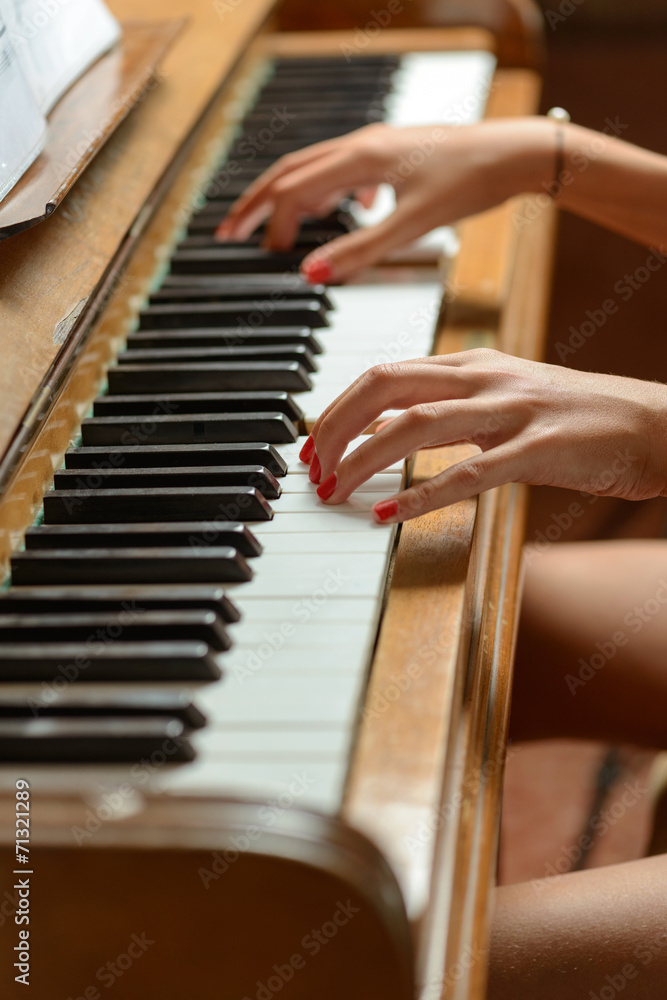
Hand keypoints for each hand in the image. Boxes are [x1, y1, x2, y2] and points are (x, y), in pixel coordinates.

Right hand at [216, 119, 555, 281]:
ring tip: (280, 225)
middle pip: (292, 171)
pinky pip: (350, 169)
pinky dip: (334, 191)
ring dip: (294, 197)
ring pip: (319, 169)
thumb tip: (312, 274)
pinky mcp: (398, 153)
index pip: (292, 190)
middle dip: (259, 203)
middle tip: (229, 230)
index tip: (265, 256)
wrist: (515, 153)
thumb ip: (360, 250)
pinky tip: (354, 207)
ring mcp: (379, 146)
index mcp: (358, 158)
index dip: (270, 224)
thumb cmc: (470, 181)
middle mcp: (362, 144)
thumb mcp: (412, 225)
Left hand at [300, 349, 666, 522]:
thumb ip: (441, 407)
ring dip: (364, 460)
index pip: (383, 373)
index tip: (310, 444)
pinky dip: (421, 496)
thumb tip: (379, 427)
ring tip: (336, 490)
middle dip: (335, 428)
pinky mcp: (539, 449)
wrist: (651, 423)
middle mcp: (484, 378)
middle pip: (386, 388)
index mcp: (470, 364)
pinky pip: (469, 473)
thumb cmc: (571, 415)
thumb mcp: (498, 399)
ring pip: (416, 426)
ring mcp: (512, 410)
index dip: (336, 407)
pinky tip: (388, 517)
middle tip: (311, 469)